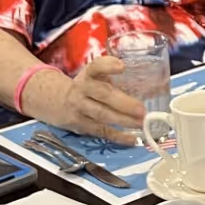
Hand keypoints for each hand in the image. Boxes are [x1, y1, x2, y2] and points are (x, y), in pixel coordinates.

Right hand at [26, 56, 147, 144]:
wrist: (54, 100)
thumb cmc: (85, 88)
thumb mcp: (94, 77)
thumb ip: (113, 79)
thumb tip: (150, 87)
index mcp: (87, 75)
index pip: (95, 67)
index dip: (108, 65)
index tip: (121, 67)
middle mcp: (82, 90)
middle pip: (102, 94)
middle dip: (123, 102)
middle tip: (141, 109)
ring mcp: (80, 108)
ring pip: (102, 115)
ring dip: (123, 120)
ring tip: (140, 123)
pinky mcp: (81, 125)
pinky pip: (101, 131)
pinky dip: (117, 136)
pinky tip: (132, 139)